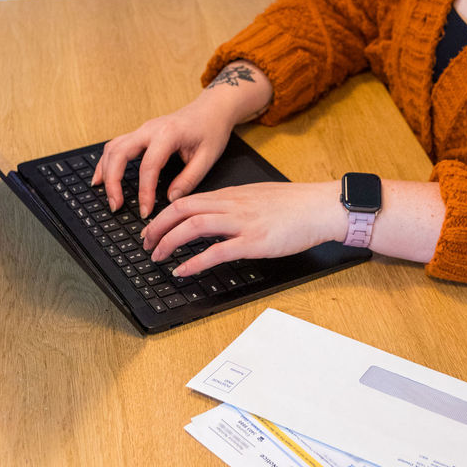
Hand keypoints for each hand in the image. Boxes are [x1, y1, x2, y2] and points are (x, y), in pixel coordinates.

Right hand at [91, 61, 271, 217]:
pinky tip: (101, 178)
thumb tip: (170, 200)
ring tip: (107, 196)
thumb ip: (189, 179)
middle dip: (113, 181)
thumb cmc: (211, 130)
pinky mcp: (140, 133)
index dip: (144, 192)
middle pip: (119, 153)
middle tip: (116, 206)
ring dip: (105, 172)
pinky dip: (106, 162)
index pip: (148, 166)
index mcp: (168, 134)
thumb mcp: (208, 157)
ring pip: (113, 148)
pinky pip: (116, 146)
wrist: (211, 109)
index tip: (145, 211)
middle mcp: (150, 129)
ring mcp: (142, 129)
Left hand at [141, 182, 346, 276]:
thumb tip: (215, 217)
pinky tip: (183, 271)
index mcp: (231, 195)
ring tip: (158, 257)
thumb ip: (234, 206)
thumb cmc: (295, 206)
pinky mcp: (254, 242)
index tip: (153, 229)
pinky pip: (216, 252)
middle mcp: (232, 205)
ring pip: (193, 226)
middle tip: (146, 244)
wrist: (320, 208)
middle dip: (157, 227)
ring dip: (168, 242)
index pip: (186, 200)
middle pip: (181, 210)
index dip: (163, 216)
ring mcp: (242, 223)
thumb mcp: (257, 198)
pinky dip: (194, 262)